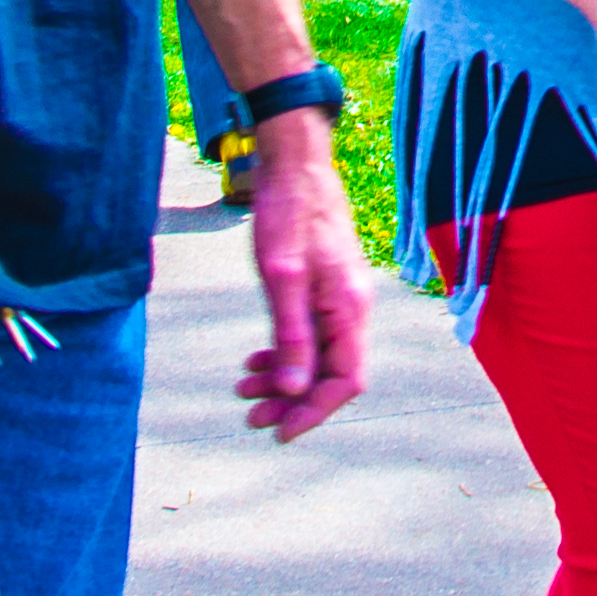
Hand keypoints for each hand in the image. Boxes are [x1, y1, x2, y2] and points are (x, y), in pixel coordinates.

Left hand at [229, 120, 373, 440]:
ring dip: (284, 379)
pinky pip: (310, 335)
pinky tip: (257, 358)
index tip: (280, 431)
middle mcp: (351, 308)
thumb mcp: (282, 278)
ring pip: (317, 357)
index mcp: (350, 308)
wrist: (292, 164)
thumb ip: (291, 335)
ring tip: (244, 386)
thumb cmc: (288, 213)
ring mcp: (338, 298)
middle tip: (250, 416)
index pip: (345, 380)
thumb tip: (294, 389)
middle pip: (330, 375)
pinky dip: (284, 353)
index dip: (315, 411)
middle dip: (292, 401)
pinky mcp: (322, 288)